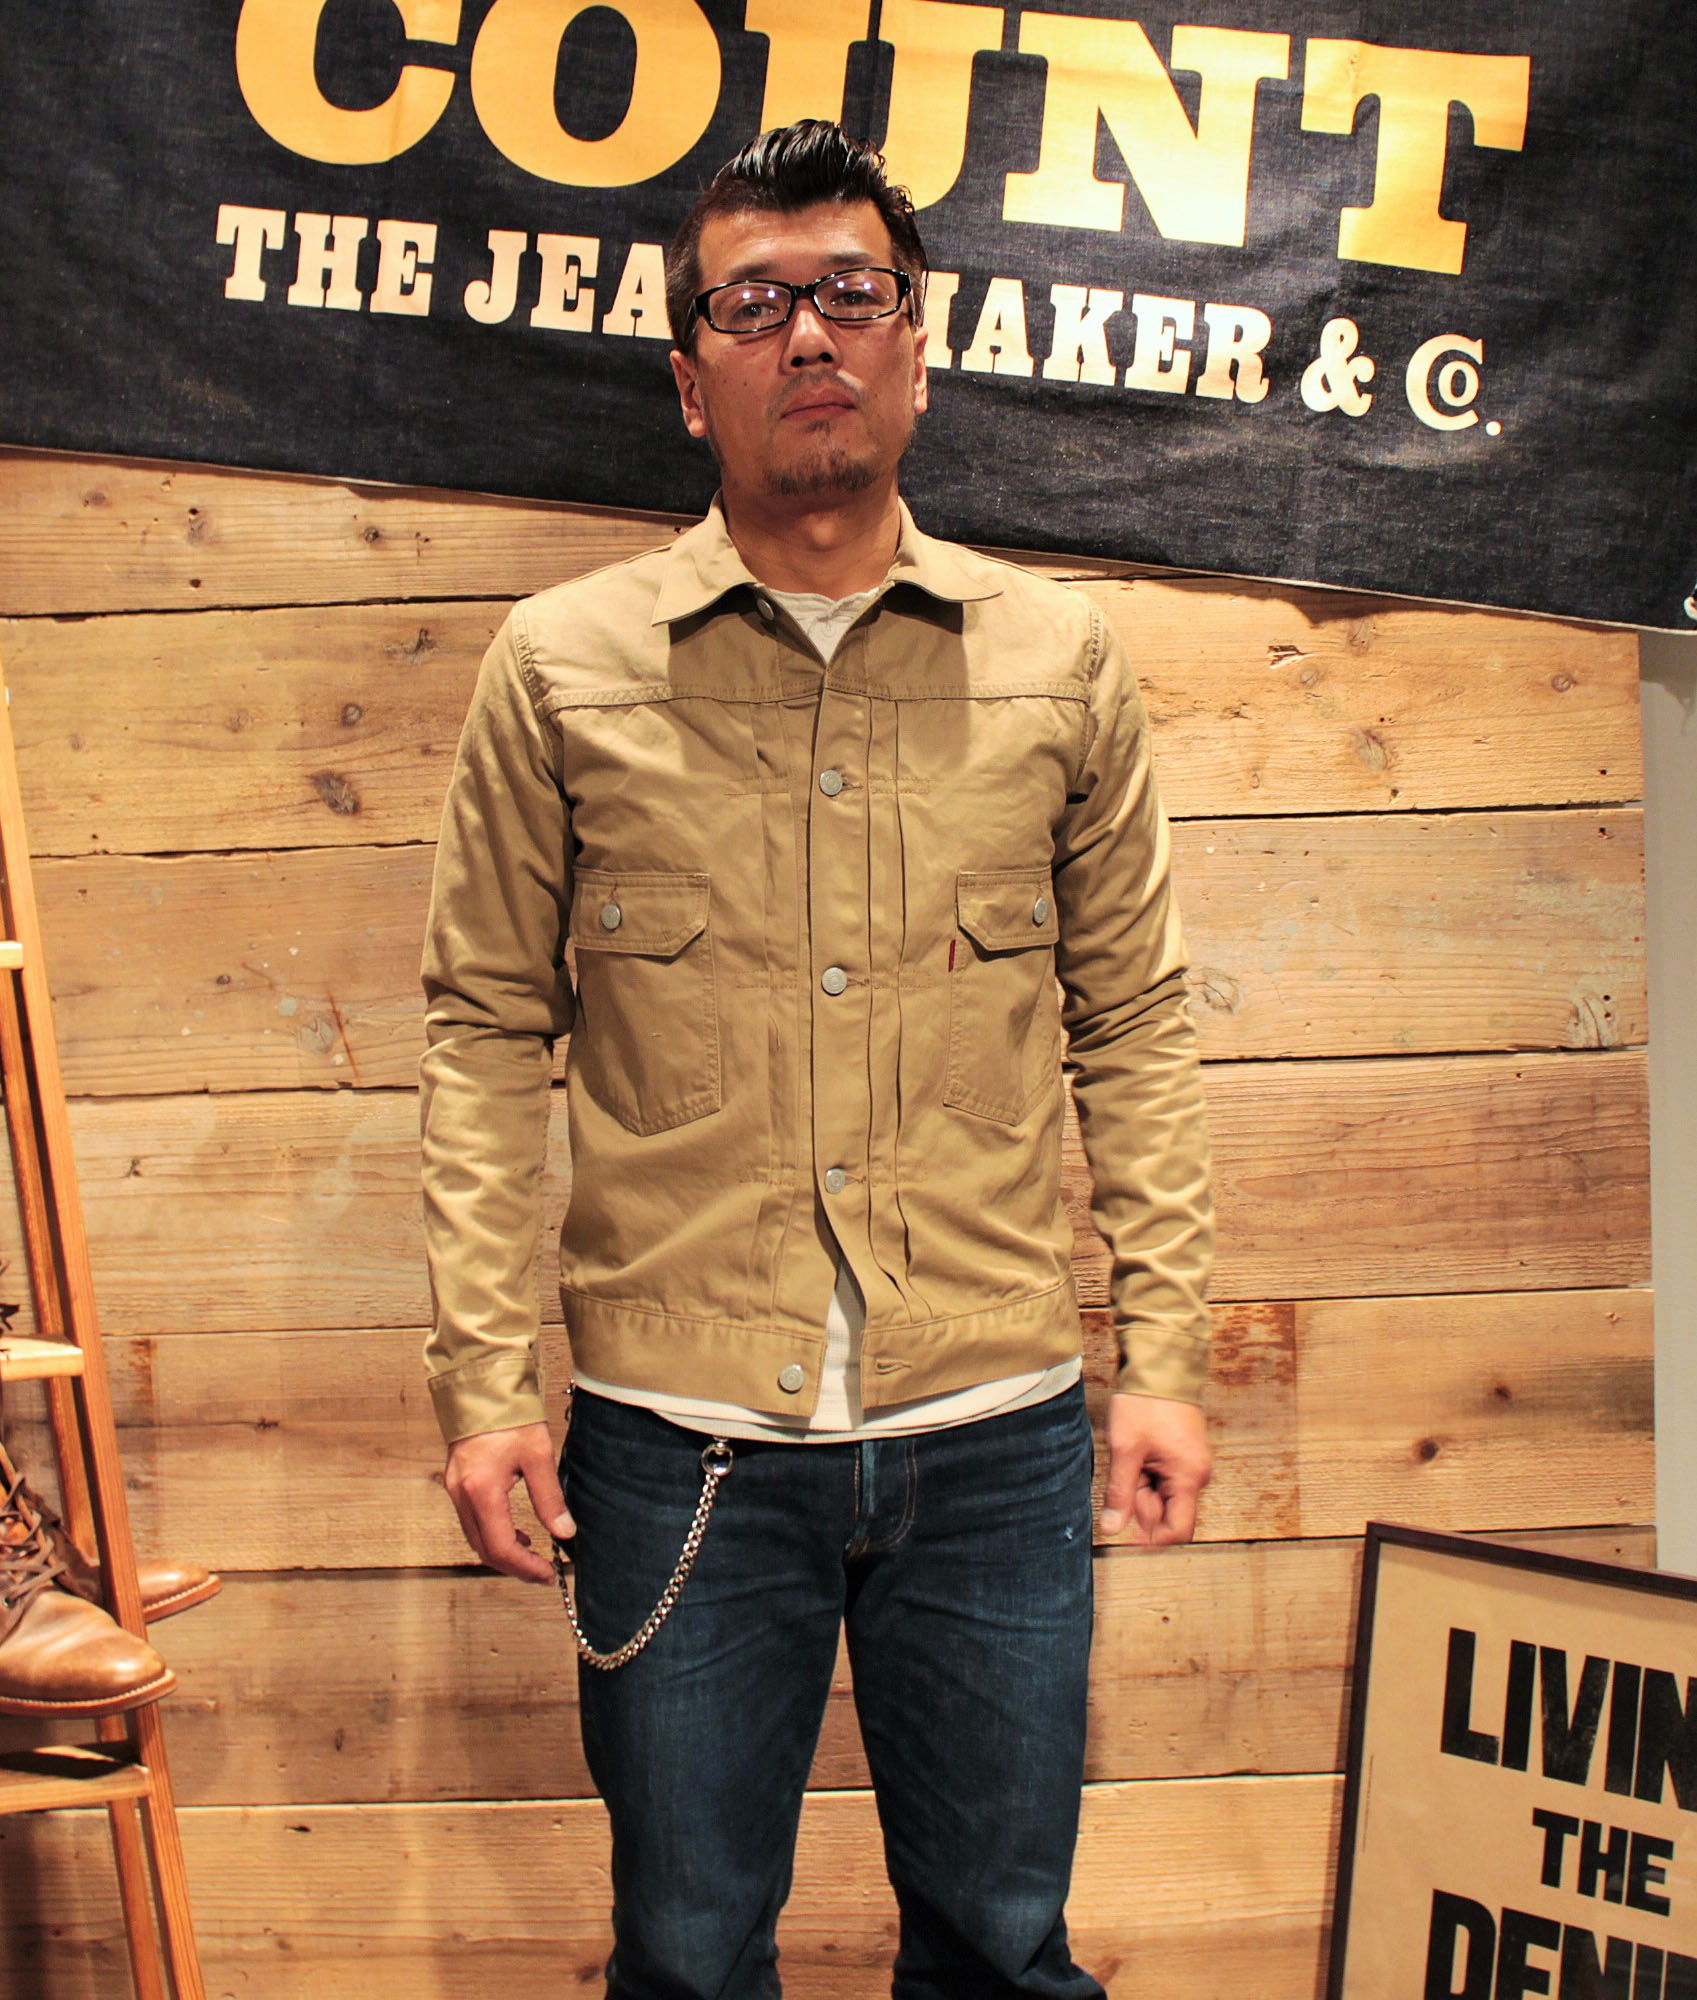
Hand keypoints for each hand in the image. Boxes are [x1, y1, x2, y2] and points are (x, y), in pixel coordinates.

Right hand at [443, 1420, 572, 1583]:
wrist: (482, 1386)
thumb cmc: (509, 1415)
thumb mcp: (537, 1454)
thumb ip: (549, 1497)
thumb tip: (564, 1532)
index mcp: (481, 1491)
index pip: (501, 1547)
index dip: (525, 1568)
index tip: (548, 1575)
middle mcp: (461, 1495)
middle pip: (484, 1550)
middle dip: (514, 1567)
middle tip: (543, 1573)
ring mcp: (454, 1490)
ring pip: (475, 1539)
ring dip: (502, 1553)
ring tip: (533, 1555)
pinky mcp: (456, 1484)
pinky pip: (472, 1523)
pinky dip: (492, 1535)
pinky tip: (516, 1532)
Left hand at [1099, 1393, 1211, 1546]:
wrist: (1160, 1365)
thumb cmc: (1144, 1403)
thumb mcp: (1125, 1450)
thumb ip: (1120, 1493)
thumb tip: (1112, 1528)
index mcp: (1189, 1477)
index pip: (1177, 1530)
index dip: (1150, 1537)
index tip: (1123, 1527)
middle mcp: (1197, 1474)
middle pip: (1169, 1512)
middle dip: (1141, 1504)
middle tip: (1123, 1475)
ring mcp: (1192, 1463)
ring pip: (1165, 1495)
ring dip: (1142, 1488)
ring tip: (1129, 1459)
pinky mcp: (1184, 1454)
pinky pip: (1166, 1478)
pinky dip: (1147, 1474)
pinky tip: (1136, 1454)